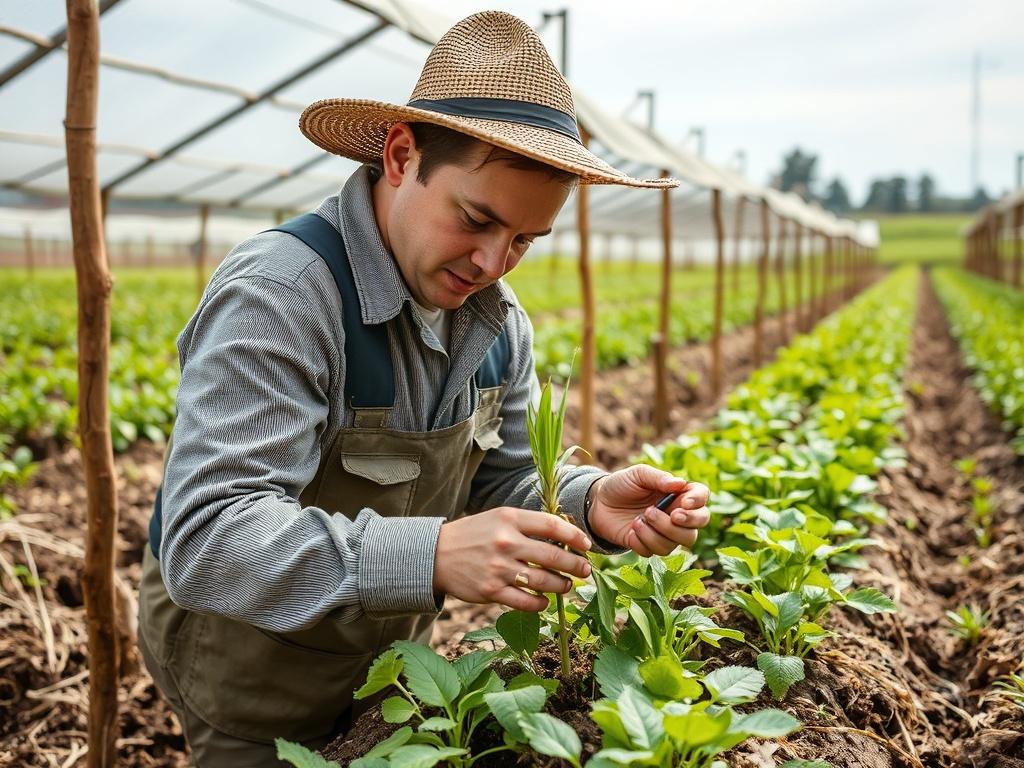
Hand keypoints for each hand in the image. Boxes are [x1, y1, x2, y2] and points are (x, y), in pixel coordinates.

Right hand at [433, 506, 592, 611]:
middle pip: (553, 555)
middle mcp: (506, 542)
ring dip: (562, 586)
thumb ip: (527, 525)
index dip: (574, 535)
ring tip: (568, 586)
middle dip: (575, 565)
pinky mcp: (491, 591)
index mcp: (509, 519)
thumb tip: (563, 537)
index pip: (551, 525)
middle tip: (586, 570)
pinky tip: (545, 601)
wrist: (435, 555)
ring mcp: (499, 568)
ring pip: (543, 582)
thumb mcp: (498, 518)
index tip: (586, 544)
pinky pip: (526, 602)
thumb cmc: (473, 534)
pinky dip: (540, 604)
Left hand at [587, 465, 710, 555]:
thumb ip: (658, 477)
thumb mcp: (637, 474)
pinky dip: (642, 542)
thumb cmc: (621, 485)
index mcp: (678, 494)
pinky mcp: (649, 546)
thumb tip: (680, 483)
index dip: (698, 502)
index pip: (702, 498)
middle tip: (659, 513)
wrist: (598, 503)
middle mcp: (676, 515)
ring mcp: (664, 533)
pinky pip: (654, 552)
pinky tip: (631, 531)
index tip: (682, 503)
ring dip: (655, 533)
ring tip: (637, 520)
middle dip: (680, 524)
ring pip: (676, 544)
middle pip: (695, 527)